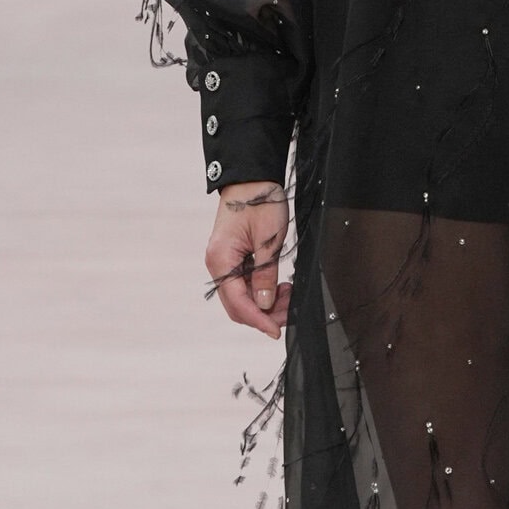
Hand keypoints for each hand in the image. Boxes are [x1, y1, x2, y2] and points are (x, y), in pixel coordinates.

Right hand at [206, 182, 289, 336]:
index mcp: (221, 260)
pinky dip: (262, 291)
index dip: (259, 320)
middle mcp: (217, 264)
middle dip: (264, 314)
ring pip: (242, 297)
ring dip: (265, 303)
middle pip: (237, 305)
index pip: (238, 303)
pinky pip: (245, 285)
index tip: (277, 331)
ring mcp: (224, 263)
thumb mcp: (269, 239)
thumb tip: (264, 305)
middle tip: (290, 309)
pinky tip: (280, 286)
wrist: (252, 178)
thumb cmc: (260, 201)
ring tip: (288, 293)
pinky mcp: (233, 260)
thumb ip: (265, 274)